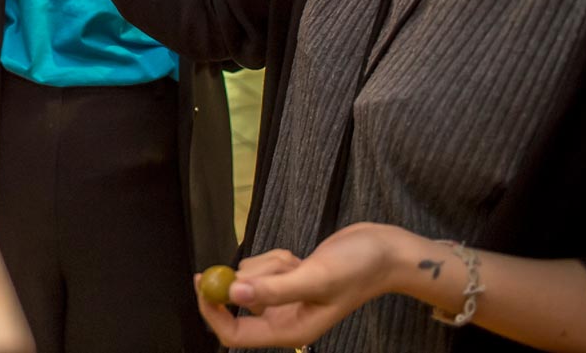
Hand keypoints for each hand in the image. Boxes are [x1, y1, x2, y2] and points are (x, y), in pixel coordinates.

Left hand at [195, 223, 401, 347]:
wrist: (383, 252)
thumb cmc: (356, 269)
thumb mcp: (315, 278)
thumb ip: (274, 289)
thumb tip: (233, 293)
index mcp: (289, 332)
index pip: (235, 334)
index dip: (212, 313)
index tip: (203, 284)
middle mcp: (283, 320)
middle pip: (236, 305)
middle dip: (244, 279)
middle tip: (241, 263)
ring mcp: (284, 300)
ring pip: (250, 279)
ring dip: (267, 264)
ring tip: (297, 261)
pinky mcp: (287, 282)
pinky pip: (263, 267)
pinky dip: (276, 258)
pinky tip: (301, 258)